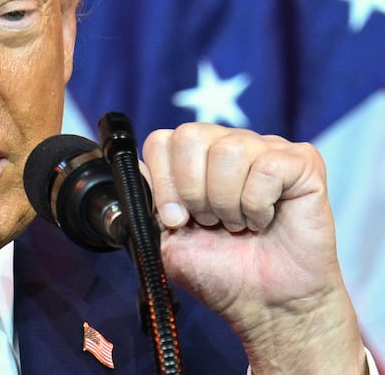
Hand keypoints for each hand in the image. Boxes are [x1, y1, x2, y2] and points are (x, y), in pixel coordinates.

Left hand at [142, 123, 366, 373]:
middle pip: (190, 135)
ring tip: (238, 224)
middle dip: (192, 190)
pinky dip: (258, 204)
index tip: (176, 219)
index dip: (163, 181)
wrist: (269, 306)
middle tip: (209, 222)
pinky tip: (264, 220)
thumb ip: (150, 200)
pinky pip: (266, 167)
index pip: (161, 140)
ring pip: (229, 149)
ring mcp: (266, 149)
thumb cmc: (223, 273)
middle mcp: (228, 145)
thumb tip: (139, 166)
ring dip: (226, 201)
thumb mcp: (168, 240)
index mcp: (194, 160)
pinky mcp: (302, 162)